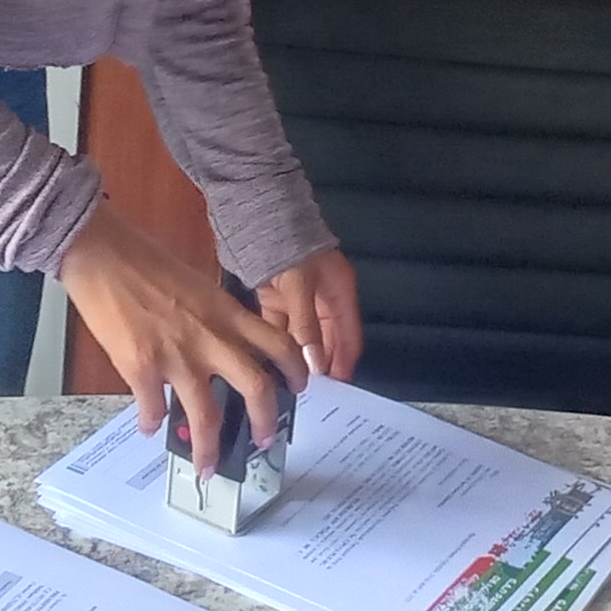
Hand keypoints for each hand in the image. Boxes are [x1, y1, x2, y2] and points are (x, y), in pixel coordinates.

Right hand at [61, 204, 305, 470]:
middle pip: (258, 387)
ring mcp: (177, 356)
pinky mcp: (142, 368)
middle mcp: (210, 337)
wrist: (102, 254)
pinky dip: (150, 422)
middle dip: (266, 422)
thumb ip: (213, 319)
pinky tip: (148, 426)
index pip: (278, 344)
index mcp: (226, 312)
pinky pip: (153, 409)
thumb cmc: (144, 261)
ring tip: (206, 465)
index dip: (295, 370)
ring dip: (208, 448)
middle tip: (265, 439)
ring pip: (207, 415)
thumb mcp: (197, 287)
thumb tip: (218, 349)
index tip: (298, 389)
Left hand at [255, 248, 362, 381]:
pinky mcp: (276, 298)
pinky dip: (276, 345)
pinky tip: (270, 365)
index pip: (349, 337)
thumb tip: (314, 365)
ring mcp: (299, 300)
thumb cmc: (290, 247)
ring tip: (290, 384)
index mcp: (340, 293)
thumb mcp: (301, 288)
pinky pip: (279, 328)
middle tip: (312, 394)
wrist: (260, 217)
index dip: (345, 362)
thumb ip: (307, 328)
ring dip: (297, 359)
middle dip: (321, 365)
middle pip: (327, 341)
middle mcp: (323, 299)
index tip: (339, 390)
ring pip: (301, 338)